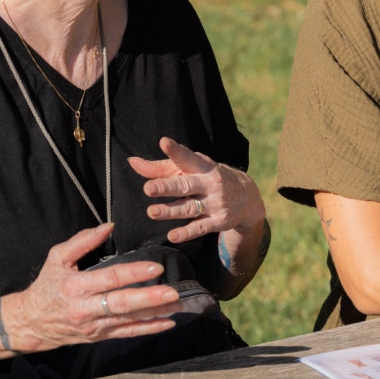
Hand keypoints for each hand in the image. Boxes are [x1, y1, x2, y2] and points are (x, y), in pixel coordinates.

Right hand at [7, 223, 182, 351]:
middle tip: (172, 292)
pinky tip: (167, 323)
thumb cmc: (46, 287)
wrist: (30, 323)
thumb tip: (109, 226)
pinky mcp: (100, 336)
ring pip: (129, 320)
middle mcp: (86, 309)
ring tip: (178, 304)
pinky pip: (128, 333)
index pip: (110, 279)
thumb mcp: (57, 258)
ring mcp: (95, 325)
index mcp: (76, 287)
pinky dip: (149, 329)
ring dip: (155, 313)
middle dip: (149, 298)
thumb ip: (83, 241)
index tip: (156, 268)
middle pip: (122, 304)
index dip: (134, 273)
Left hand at [129, 137, 265, 244]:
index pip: (187, 157)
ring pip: (189, 207)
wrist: (247, 197)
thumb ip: (161, 168)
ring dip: (170, 211)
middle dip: (167, 186)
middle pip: (185, 185)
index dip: (176, 151)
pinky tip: (172, 235)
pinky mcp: (218, 221)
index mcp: (202, 166)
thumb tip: (132, 162)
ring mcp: (215, 202)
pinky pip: (200, 227)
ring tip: (152, 212)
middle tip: (148, 188)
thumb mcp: (190, 169)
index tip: (164, 143)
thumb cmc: (208, 178)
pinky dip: (187, 232)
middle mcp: (210, 183)